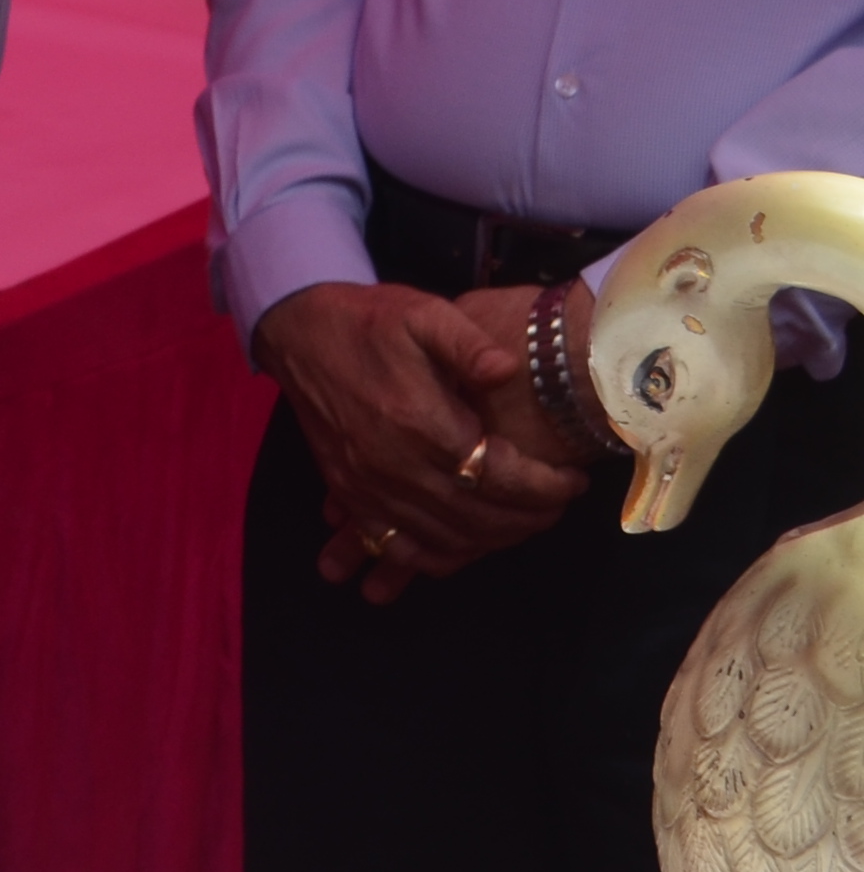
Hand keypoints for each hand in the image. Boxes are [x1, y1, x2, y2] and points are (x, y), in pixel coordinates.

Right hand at [252, 280, 589, 599]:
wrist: (299, 332)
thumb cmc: (368, 321)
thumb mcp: (423, 313)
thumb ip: (470, 343)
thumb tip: (508, 371)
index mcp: (417, 421)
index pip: (498, 475)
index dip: (544, 487)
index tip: (572, 479)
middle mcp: (392, 464)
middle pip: (477, 516)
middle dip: (530, 517)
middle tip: (559, 503)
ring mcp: (366, 485)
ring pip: (444, 538)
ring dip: (493, 540)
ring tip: (525, 520)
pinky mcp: (349, 493)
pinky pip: (397, 545)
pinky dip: (436, 558)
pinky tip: (464, 549)